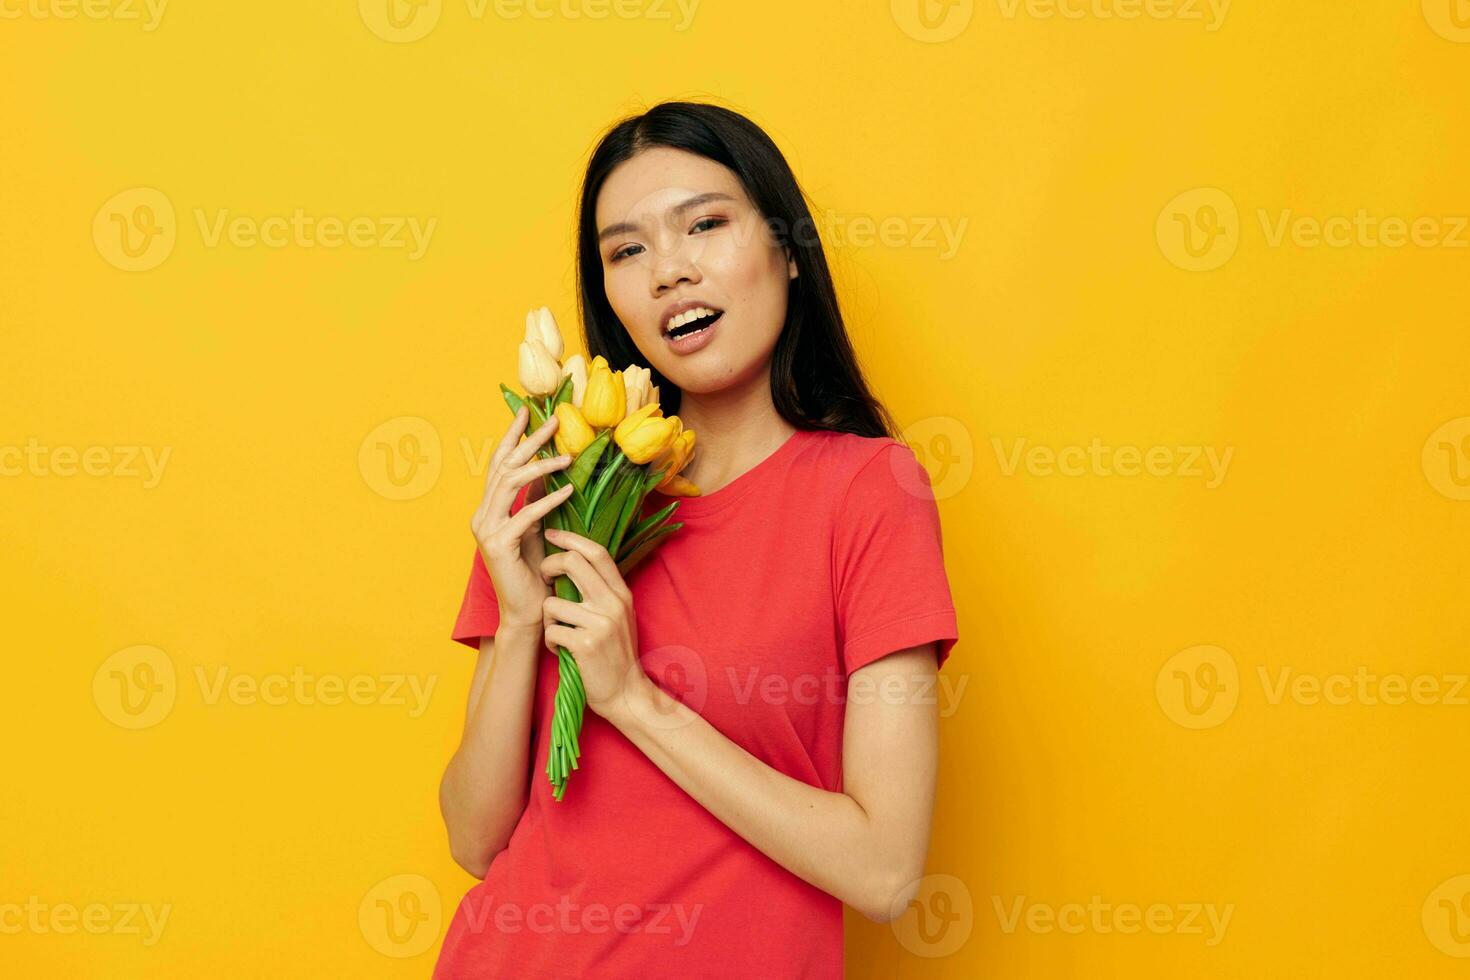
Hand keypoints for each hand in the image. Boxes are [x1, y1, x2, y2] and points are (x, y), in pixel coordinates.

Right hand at [470, 406, 574, 632]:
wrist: (527, 611)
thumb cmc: (534, 572)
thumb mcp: (537, 528)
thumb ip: (536, 500)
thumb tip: (548, 470)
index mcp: (488, 509)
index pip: (499, 464)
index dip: (512, 437)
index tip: (527, 411)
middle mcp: (482, 515)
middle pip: (504, 467)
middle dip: (528, 440)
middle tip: (552, 420)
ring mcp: (486, 529)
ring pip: (511, 485)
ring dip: (540, 466)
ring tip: (567, 455)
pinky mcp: (498, 545)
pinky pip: (525, 515)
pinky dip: (547, 500)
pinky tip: (568, 490)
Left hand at [538, 528, 649, 718]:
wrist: (625, 694)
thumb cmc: (616, 654)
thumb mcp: (618, 616)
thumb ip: (603, 591)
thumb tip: (574, 562)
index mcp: (621, 593)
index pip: (596, 552)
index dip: (570, 538)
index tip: (551, 534)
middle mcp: (613, 603)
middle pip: (573, 563)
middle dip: (549, 566)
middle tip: (545, 578)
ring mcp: (601, 624)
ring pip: (552, 603)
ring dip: (548, 620)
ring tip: (559, 633)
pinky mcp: (586, 645)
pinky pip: (551, 630)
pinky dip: (550, 642)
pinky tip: (561, 650)